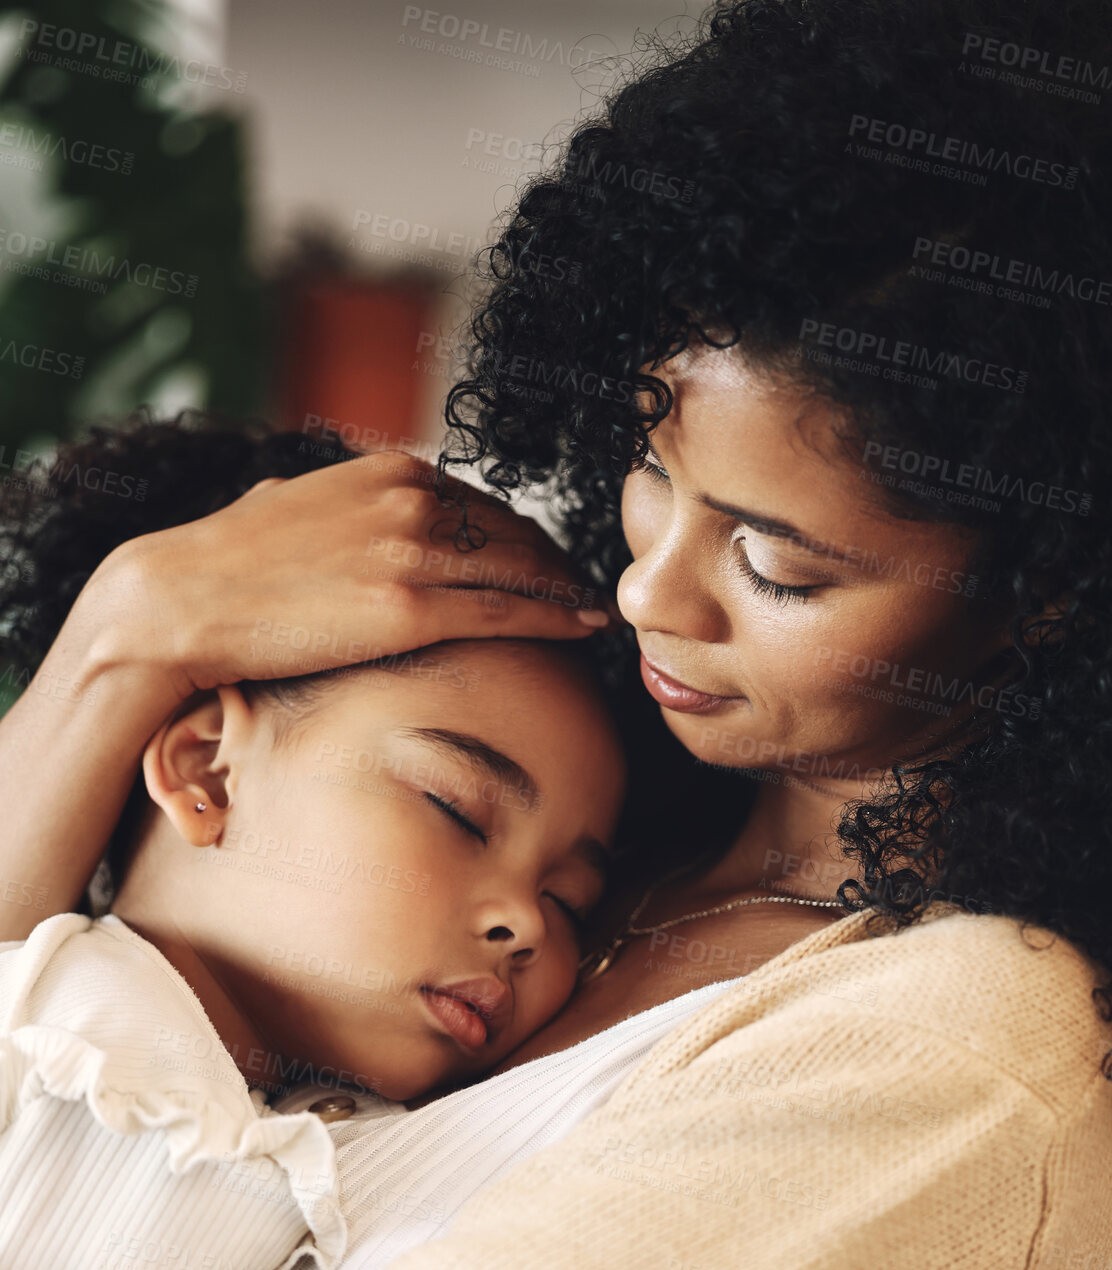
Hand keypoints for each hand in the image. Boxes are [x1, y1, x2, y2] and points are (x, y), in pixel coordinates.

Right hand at [81, 450, 610, 709]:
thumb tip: (339, 507)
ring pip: (520, 568)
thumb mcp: (293, 503)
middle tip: (582, 586)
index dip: (521, 533)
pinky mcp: (409, 609)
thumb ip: (337, 502)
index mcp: (388, 469)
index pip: (480, 501)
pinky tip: (584, 625)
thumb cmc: (228, 560)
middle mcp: (410, 500)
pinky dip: (555, 616)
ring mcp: (412, 552)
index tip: (543, 556)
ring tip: (594, 609)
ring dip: (566, 589)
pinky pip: (505, 610)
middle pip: (513, 531)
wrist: (184, 598)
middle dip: (554, 561)